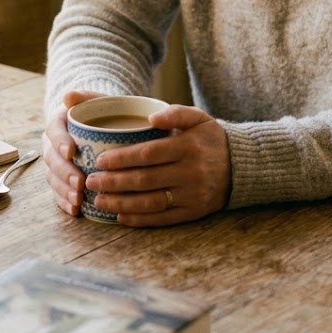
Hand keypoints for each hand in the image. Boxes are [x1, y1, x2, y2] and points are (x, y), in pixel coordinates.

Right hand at [43, 89, 102, 216]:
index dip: (59, 142)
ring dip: (64, 190)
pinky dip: (64, 202)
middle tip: (80, 182)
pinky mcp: (62, 178)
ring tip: (78, 200)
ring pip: (53, 178)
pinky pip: (58, 192)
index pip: (54, 131)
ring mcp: (56, 163)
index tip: (71, 151)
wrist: (101, 122)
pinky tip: (75, 210)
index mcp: (58, 123)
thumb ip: (83, 96)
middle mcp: (53, 144)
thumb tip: (69, 96)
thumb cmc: (99, 110)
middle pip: (52, 160)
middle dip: (64, 173)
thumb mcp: (95, 99)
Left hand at [86, 105, 230, 226]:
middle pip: (145, 180)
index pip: (148, 154)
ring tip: (99, 201)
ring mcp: (192, 195)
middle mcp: (191, 172)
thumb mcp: (198, 117)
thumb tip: (150, 118)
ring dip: (121, 203)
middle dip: (114, 182)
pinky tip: (120, 216)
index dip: (122, 159)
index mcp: (189, 146)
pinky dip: (140, 219)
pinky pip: (163, 218)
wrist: (241, 165)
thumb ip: (175, 113)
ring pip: (151, 202)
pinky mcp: (194, 212)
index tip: (99, 160)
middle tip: (90, 182)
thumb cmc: (210, 138)